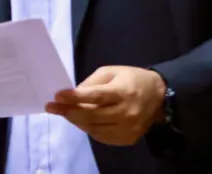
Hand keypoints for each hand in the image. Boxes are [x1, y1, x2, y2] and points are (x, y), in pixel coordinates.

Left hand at [45, 65, 165, 145]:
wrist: (159, 96)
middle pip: (92, 116)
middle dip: (68, 111)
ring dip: (76, 120)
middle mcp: (127, 113)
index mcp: (123, 92)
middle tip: (52, 107)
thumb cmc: (131, 79)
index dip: (74, 97)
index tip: (57, 96)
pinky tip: (81, 120)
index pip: (95, 96)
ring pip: (94, 129)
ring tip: (65, 112)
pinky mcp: (128, 138)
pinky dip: (88, 129)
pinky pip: (101, 137)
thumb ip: (92, 83)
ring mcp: (128, 128)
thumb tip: (72, 95)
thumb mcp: (111, 72)